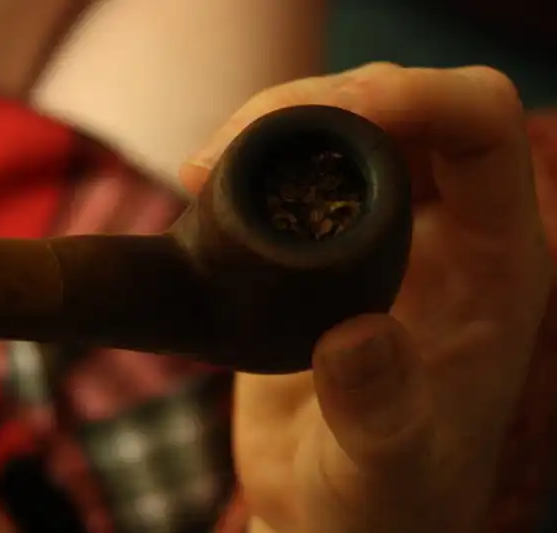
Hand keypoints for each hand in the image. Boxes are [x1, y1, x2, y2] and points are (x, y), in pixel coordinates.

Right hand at [181, 63, 550, 532]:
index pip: (481, 130)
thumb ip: (384, 416)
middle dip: (318, 102)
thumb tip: (355, 337)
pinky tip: (200, 181)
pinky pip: (290, 168)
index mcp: (494, 266)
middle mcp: (442, 233)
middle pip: (398, 109)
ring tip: (202, 168)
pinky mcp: (317, 249)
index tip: (342, 109)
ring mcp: (377, 236)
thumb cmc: (381, 506)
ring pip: (337, 126)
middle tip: (232, 146)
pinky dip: (244, 156)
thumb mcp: (387, 475)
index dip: (420, 95)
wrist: (329, 513)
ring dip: (270, 121)